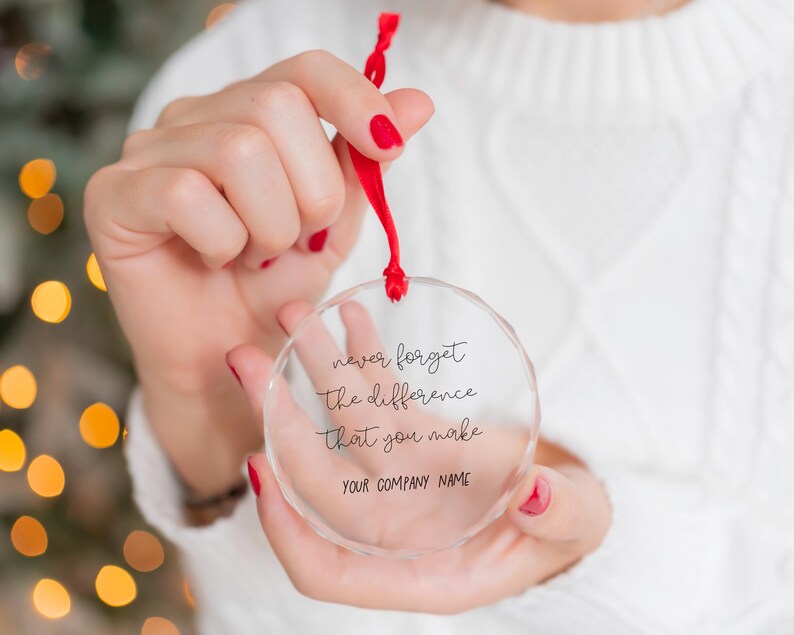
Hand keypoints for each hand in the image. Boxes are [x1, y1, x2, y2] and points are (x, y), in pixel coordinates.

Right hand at [83, 50, 433, 495]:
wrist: (228, 361)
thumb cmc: (275, 290)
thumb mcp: (335, 226)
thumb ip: (363, 165)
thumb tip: (418, 102)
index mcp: (248, 114)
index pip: (304, 71)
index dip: (354, 99)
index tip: (389, 146)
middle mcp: (194, 119)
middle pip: (275, 106)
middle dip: (313, 190)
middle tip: (299, 239)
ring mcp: (147, 152)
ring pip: (238, 150)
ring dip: (270, 223)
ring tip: (257, 255)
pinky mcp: (114, 195)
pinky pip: (187, 195)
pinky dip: (221, 240)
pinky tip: (213, 260)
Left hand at [229, 303, 611, 612]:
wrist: (565, 491)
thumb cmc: (567, 523)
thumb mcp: (575, 525)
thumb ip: (558, 517)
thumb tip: (535, 494)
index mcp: (419, 568)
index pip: (327, 568)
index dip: (286, 530)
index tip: (260, 468)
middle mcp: (393, 524)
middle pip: (317, 480)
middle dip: (279, 421)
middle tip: (248, 362)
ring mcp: (399, 475)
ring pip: (343, 423)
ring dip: (316, 369)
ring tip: (296, 315)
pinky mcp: (413, 435)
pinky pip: (379, 394)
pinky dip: (364, 356)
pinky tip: (350, 315)